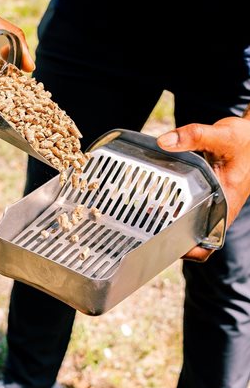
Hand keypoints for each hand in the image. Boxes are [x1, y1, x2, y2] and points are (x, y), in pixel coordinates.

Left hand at [157, 117, 249, 261]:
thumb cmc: (244, 140)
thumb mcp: (220, 136)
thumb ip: (193, 136)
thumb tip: (165, 142)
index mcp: (227, 203)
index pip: (209, 243)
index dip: (189, 251)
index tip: (166, 246)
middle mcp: (221, 207)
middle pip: (195, 234)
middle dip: (172, 234)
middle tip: (147, 226)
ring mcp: (215, 201)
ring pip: (192, 220)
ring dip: (172, 219)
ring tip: (147, 213)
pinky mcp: (210, 192)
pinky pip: (192, 205)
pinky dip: (176, 204)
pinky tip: (158, 196)